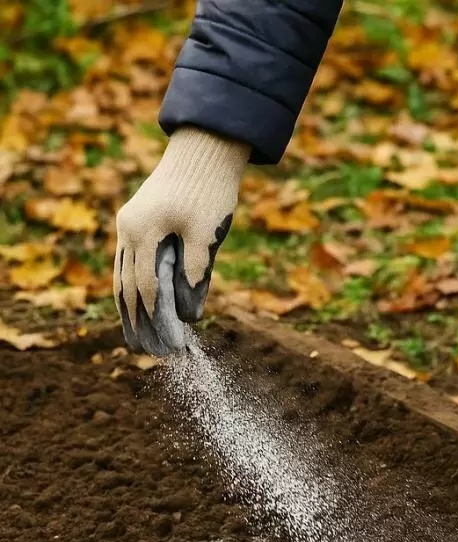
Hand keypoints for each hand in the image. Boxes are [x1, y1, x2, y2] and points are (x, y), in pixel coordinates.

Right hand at [113, 127, 249, 354]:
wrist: (205, 149)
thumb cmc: (212, 190)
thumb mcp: (209, 234)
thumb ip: (197, 273)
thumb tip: (190, 315)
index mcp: (144, 231)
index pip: (144, 287)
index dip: (156, 320)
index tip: (169, 346)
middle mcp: (128, 228)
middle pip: (126, 286)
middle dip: (137, 322)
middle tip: (147, 353)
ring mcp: (129, 224)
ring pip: (122, 275)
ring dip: (130, 308)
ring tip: (138, 338)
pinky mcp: (137, 221)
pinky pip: (129, 262)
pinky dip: (134, 286)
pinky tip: (142, 306)